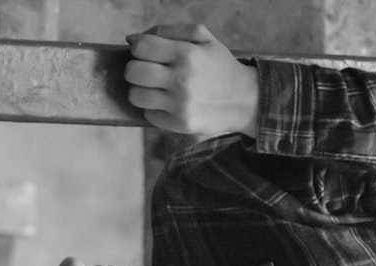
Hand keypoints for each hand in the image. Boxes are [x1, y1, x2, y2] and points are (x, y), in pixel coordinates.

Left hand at [124, 24, 258, 137]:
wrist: (244, 99)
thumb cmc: (217, 64)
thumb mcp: (203, 38)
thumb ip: (168, 31)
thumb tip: (131, 39)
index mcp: (188, 54)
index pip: (141, 47)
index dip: (138, 48)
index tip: (146, 53)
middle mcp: (182, 79)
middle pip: (133, 72)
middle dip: (135, 69)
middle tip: (147, 71)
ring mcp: (180, 104)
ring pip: (135, 96)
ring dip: (140, 90)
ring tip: (155, 88)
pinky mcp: (179, 124)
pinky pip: (148, 115)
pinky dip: (153, 108)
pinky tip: (168, 103)